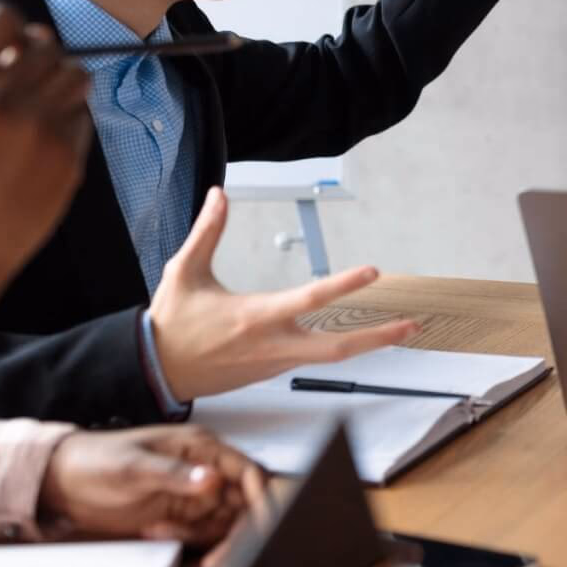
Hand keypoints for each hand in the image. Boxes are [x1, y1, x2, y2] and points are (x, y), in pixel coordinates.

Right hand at [0, 2, 91, 321]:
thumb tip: (36, 35)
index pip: (3, 16)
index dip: (14, 30)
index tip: (12, 50)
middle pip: (48, 46)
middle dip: (42, 62)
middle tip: (26, 89)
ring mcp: (37, 129)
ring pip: (77, 74)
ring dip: (64, 85)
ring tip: (39, 111)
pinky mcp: (67, 156)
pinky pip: (83, 115)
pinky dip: (68, 123)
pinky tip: (42, 148)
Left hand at [39, 425, 267, 546]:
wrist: (63, 481)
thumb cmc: (96, 460)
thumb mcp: (134, 467)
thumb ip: (174, 473)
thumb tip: (211, 479)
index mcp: (200, 448)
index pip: (245, 471)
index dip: (259, 496)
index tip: (260, 520)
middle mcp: (203, 471)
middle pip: (242, 503)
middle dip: (237, 528)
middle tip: (218, 548)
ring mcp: (193, 495)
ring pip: (224, 523)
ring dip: (208, 538)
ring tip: (170, 533)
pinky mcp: (180, 515)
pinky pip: (200, 534)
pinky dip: (187, 540)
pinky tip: (157, 532)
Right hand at [149, 188, 417, 402]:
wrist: (154, 371)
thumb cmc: (171, 323)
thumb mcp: (184, 272)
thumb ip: (207, 231)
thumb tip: (218, 194)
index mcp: (256, 316)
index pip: (310, 298)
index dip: (344, 284)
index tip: (373, 271)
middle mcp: (272, 344)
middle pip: (337, 348)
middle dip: (378, 338)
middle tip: (412, 326)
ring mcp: (274, 363)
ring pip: (329, 356)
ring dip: (366, 343)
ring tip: (399, 330)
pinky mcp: (271, 372)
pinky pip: (311, 359)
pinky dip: (336, 348)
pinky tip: (355, 336)